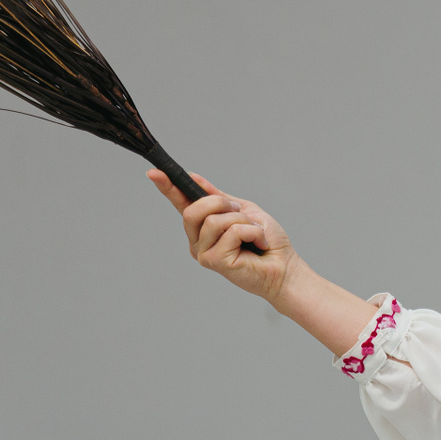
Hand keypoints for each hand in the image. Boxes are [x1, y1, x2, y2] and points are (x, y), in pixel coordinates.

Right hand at [149, 169, 378, 355]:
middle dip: (221, 203)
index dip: (168, 187)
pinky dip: (251, 232)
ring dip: (242, 221)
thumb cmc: (267, 242)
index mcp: (203, 226)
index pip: (181, 203)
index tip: (155, 172)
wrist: (285, 267)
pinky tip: (258, 244)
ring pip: (214, 220)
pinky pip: (231, 232)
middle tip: (241, 212)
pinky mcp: (214, 262)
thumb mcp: (244, 211)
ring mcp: (203, 253)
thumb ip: (219, 197)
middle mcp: (197, 240)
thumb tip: (194, 178)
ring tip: (254, 233)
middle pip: (194, 209)